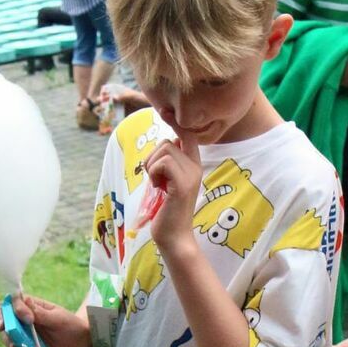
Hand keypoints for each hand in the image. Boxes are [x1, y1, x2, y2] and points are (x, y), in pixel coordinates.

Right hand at [0, 294, 90, 346]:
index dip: (8, 311)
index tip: (25, 319)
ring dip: (11, 345)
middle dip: (5, 330)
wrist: (80, 342)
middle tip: (11, 337)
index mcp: (29, 308)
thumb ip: (40, 313)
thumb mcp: (57, 317)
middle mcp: (23, 321)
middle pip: (4, 322)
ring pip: (9, 339)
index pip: (10, 305)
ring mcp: (25, 336)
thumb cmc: (70, 324)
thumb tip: (25, 300)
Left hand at [143, 132, 202, 253]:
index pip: (187, 135)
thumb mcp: (167, 182)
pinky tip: (158, 188)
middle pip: (168, 142)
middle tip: (155, 179)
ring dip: (152, 167)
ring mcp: (191, 175)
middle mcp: (195, 167)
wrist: (174, 236)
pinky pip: (162, 163)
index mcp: (193, 165)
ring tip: (157, 185)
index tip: (164, 110)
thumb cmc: (166, 211)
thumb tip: (163, 147)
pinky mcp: (183, 184)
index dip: (175, 122)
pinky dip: (153, 173)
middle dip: (153, 158)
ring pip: (164, 151)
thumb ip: (168, 165)